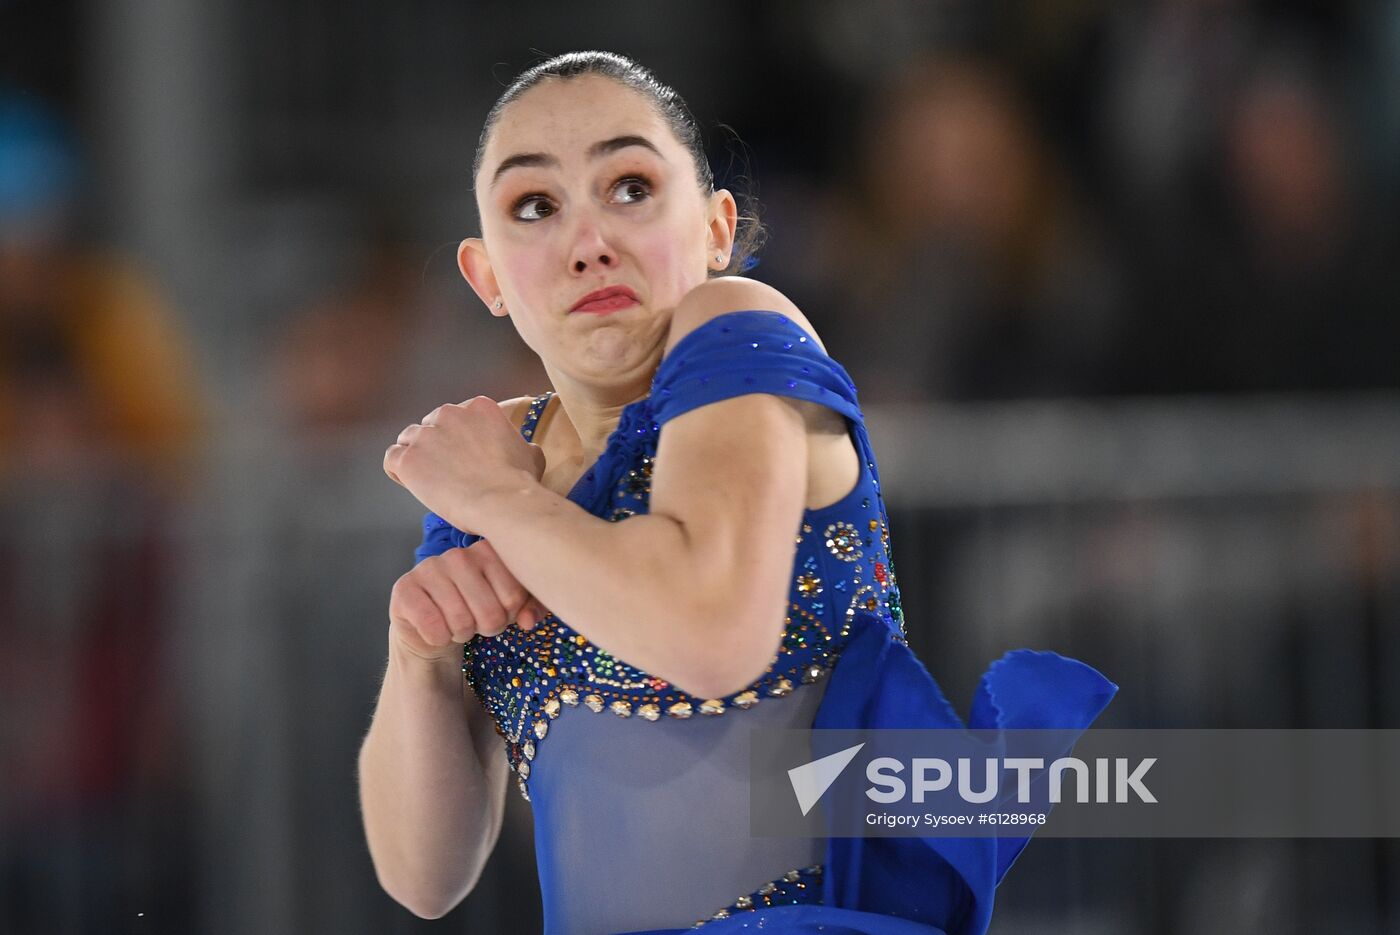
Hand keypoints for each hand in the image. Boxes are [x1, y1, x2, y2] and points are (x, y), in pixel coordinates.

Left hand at [384, 397, 546, 529]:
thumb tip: (526, 449)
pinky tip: (411, 484)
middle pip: (431, 424)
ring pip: (408, 439)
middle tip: (447, 471)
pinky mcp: (408, 458)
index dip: (457, 438)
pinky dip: (399, 471)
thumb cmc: (519, 482)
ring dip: (416, 456)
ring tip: (428, 480)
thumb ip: (520, 444)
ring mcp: (425, 435)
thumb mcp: (531, 454)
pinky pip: (392, 458)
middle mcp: (449, 413)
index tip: (463, 457)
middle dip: (436, 445)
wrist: (502, 502)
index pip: (456, 417)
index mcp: (478, 407)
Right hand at [388, 540, 549, 663]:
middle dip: (487, 628)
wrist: (434, 629)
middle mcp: (458, 554)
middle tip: (477, 622)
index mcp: (488, 550)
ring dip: (462, 634)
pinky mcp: (404, 589)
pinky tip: (436, 629)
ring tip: (456, 623)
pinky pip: (434, 627)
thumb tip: (528, 620)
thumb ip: (530, 607)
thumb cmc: (476, 610)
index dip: (511, 614)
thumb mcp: (510, 607)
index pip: (516, 594)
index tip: (500, 609)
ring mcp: (428, 568)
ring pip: (462, 621)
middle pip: (490, 612)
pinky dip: (439, 639)